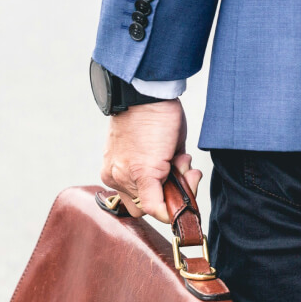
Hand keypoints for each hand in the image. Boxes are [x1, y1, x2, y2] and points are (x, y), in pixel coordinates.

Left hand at [100, 98, 203, 223]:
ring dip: (178, 187)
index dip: (160, 196)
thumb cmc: (152, 116)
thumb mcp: (153, 149)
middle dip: (167, 195)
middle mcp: (115, 178)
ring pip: (154, 207)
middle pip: (144, 207)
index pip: (136, 200)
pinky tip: (185, 171)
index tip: (175, 178)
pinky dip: (175, 200)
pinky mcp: (142, 174)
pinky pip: (156, 207)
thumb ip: (161, 172)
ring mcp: (125, 178)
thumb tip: (177, 189)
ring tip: (181, 159)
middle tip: (182, 170)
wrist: (145, 94)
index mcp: (115, 171)